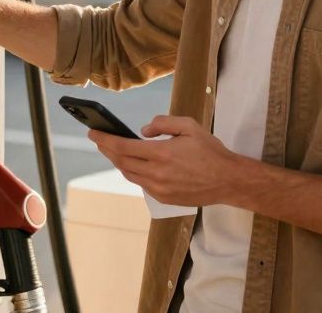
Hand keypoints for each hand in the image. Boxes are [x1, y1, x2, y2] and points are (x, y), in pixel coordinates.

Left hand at [88, 115, 245, 206]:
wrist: (228, 181)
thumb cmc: (210, 151)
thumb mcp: (189, 126)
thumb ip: (163, 123)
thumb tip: (142, 131)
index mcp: (162, 153)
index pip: (123, 146)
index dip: (105, 140)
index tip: (93, 133)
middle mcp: (157, 173)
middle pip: (121, 162)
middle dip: (107, 149)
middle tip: (99, 140)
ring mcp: (159, 189)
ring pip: (129, 174)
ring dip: (118, 162)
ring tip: (113, 151)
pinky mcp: (164, 198)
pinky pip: (141, 184)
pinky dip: (133, 172)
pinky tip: (133, 165)